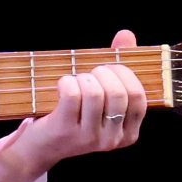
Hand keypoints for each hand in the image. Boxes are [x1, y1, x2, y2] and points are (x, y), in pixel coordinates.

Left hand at [0, 29, 146, 181]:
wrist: (42, 146)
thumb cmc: (76, 117)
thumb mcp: (102, 98)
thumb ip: (118, 68)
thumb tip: (126, 35)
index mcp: (128, 133)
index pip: (138, 97)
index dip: (126, 75)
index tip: (111, 68)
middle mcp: (112, 139)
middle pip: (118, 93)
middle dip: (104, 73)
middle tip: (91, 73)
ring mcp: (88, 138)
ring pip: (94, 93)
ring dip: (83, 78)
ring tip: (76, 81)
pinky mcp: (65, 131)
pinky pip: (72, 95)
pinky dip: (66, 82)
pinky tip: (62, 85)